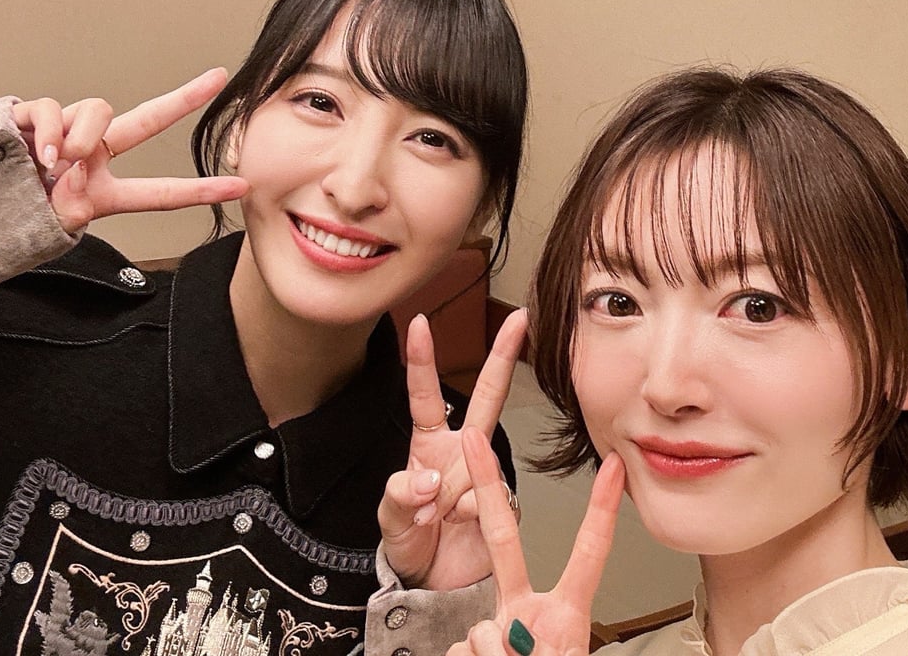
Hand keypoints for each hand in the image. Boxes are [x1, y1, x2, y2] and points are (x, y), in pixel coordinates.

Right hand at [11, 68, 247, 233]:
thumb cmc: (14, 218)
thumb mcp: (55, 225)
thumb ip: (73, 203)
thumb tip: (74, 163)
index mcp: (104, 190)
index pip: (160, 192)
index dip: (200, 190)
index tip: (243, 185)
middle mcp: (92, 155)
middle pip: (146, 120)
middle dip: (184, 98)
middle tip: (218, 77)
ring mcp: (65, 133)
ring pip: (98, 110)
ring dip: (83, 137)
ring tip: (60, 164)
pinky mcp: (32, 117)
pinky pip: (52, 109)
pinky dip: (49, 130)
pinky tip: (41, 154)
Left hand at [378, 307, 527, 589]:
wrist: (437, 589)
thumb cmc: (410, 543)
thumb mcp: (390, 518)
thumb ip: (401, 496)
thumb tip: (429, 480)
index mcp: (428, 445)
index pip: (423, 395)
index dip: (422, 359)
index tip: (420, 323)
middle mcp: (461, 451)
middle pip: (487, 396)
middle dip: (503, 355)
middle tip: (517, 319)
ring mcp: (485, 475)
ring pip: (486, 457)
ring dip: (452, 491)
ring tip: (433, 518)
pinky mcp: (503, 503)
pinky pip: (489, 500)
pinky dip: (466, 517)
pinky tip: (456, 529)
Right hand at [447, 428, 624, 655]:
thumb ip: (539, 646)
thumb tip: (496, 639)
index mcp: (565, 617)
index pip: (589, 556)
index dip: (602, 511)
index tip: (614, 467)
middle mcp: (526, 612)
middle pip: (504, 539)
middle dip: (488, 486)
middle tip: (474, 438)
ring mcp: (494, 631)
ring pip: (481, 630)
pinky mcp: (464, 649)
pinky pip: (461, 650)